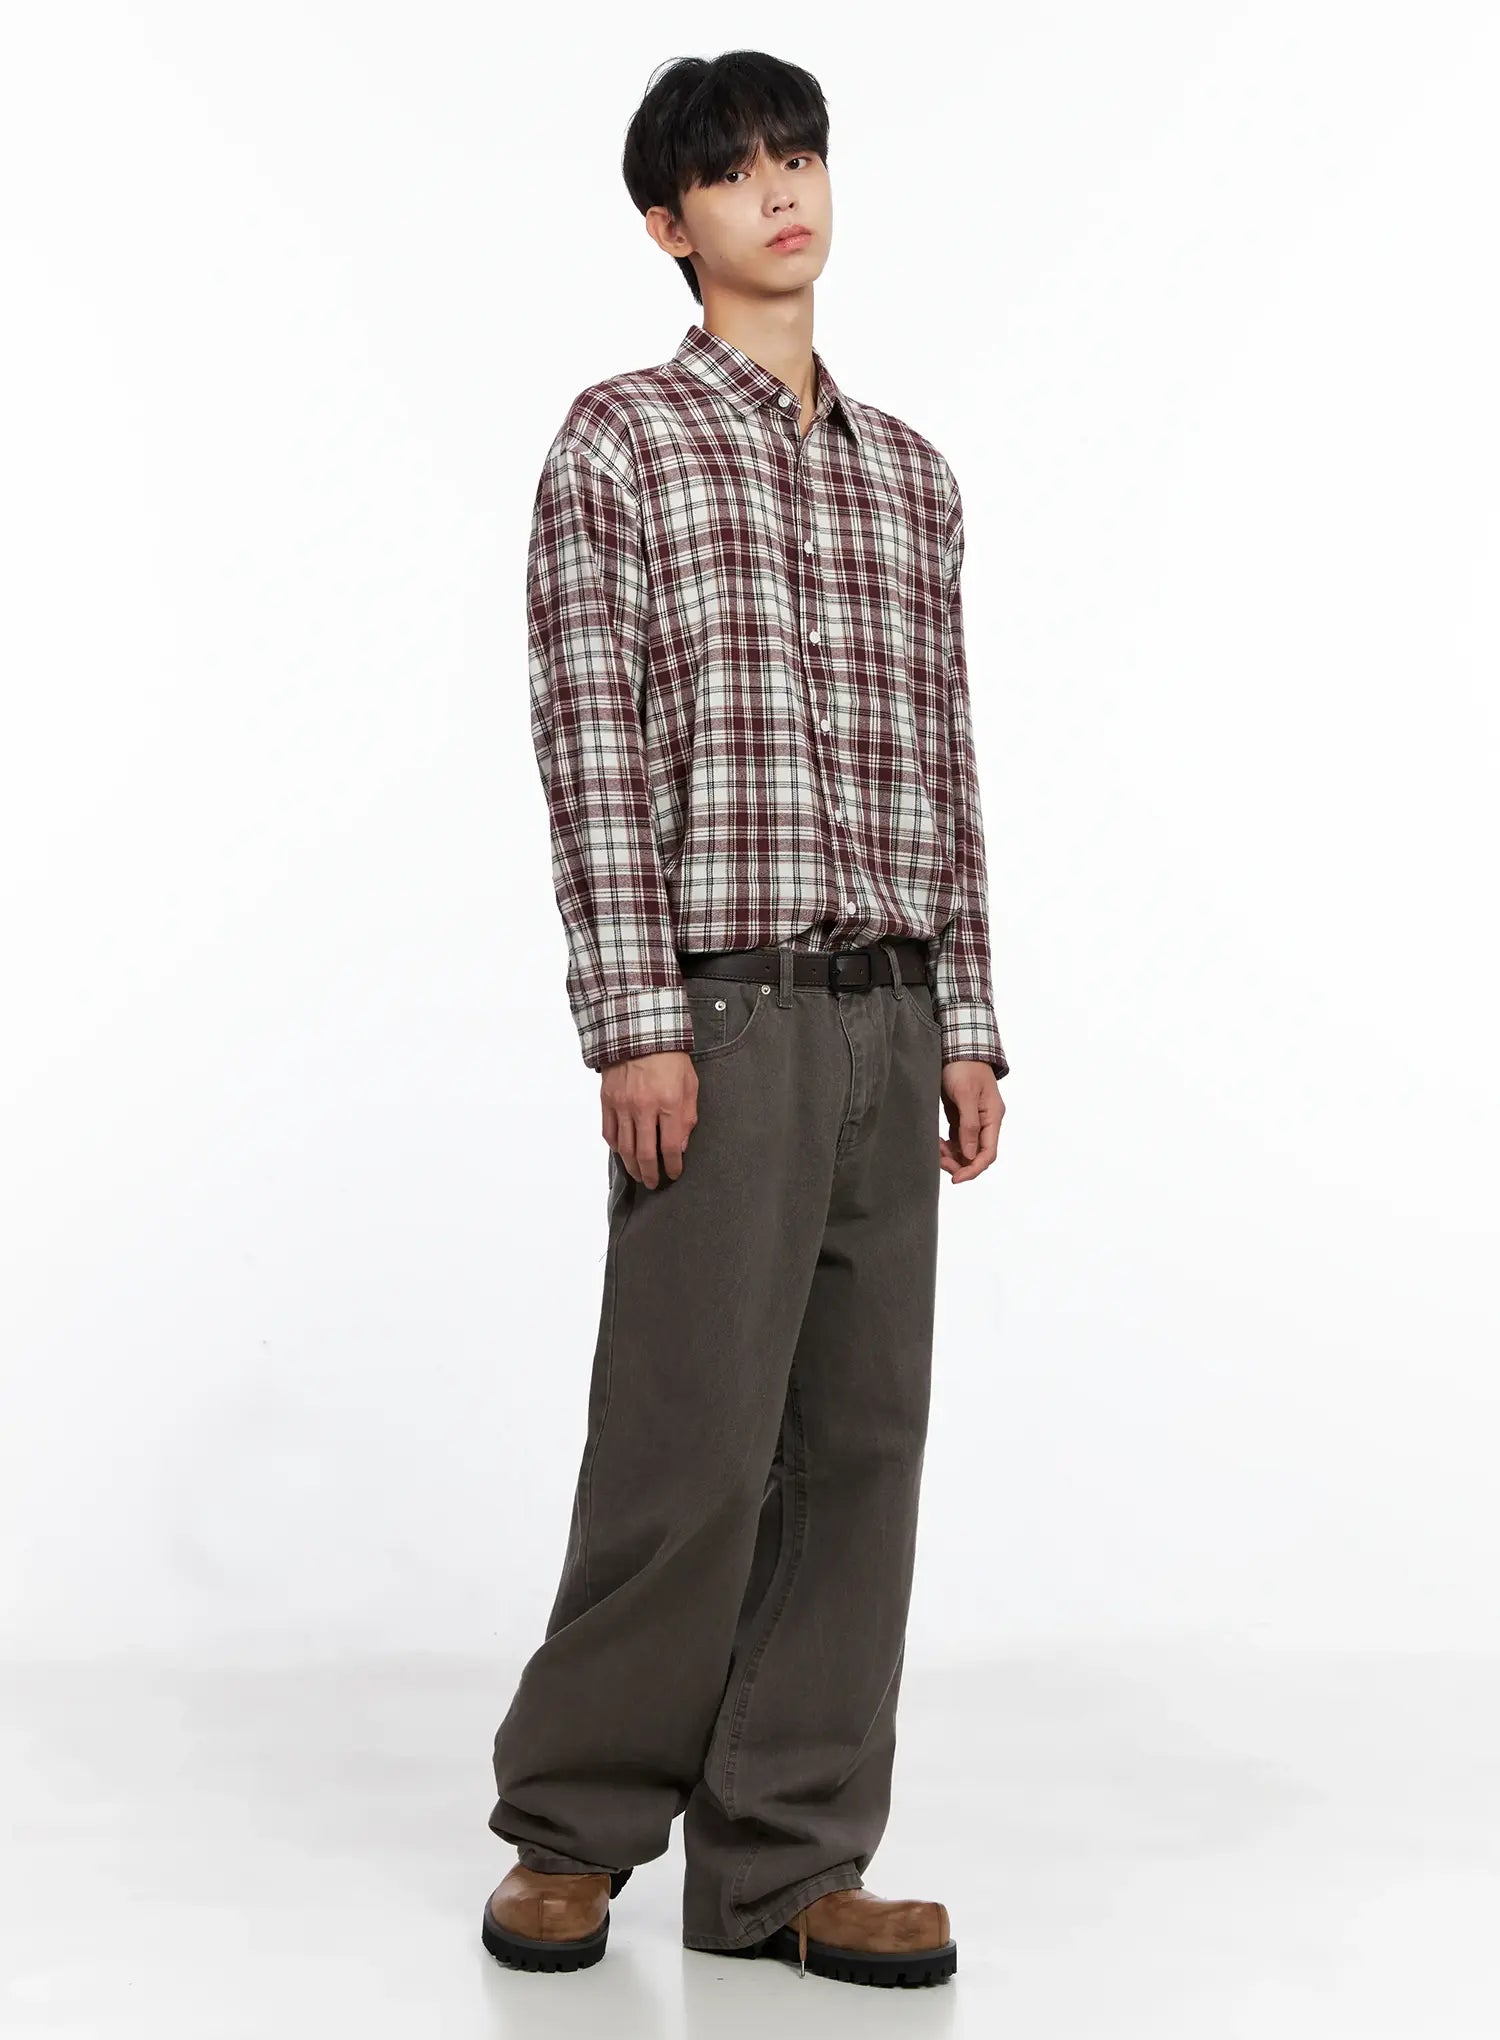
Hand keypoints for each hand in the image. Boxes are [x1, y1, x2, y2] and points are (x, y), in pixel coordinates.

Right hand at [601, 1051, 698, 1187]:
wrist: (640, 1032)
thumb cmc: (670, 1057)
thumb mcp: (690, 1084)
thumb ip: (688, 1116)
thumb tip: (680, 1145)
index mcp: (668, 1103)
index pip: (670, 1147)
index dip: (673, 1165)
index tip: (675, 1173)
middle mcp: (643, 1107)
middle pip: (644, 1153)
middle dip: (651, 1173)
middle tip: (654, 1183)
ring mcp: (622, 1105)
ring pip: (625, 1148)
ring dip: (632, 1166)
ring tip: (639, 1175)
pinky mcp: (607, 1100)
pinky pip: (609, 1132)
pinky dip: (616, 1147)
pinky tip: (623, 1153)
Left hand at [939, 1060, 1003, 1181]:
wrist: (957, 1047)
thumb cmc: (964, 1067)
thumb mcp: (966, 1095)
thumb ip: (969, 1125)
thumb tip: (970, 1154)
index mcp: (993, 1117)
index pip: (988, 1152)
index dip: (973, 1169)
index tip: (955, 1178)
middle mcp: (986, 1121)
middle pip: (976, 1153)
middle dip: (958, 1163)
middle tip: (937, 1161)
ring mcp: (974, 1119)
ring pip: (965, 1148)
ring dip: (951, 1155)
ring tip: (934, 1151)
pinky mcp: (961, 1116)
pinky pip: (956, 1139)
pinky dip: (946, 1145)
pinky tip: (935, 1144)